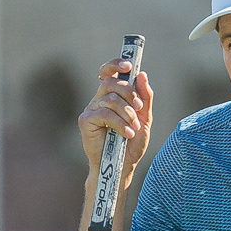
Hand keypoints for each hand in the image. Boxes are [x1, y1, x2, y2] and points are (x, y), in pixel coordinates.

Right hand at [80, 60, 152, 181]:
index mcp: (112, 95)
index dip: (115, 64)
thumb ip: (145, 98)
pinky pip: (104, 113)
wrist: (122, 166)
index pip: (108, 72)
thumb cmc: (131, 143)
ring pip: (110, 98)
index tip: (128, 65)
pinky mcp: (86, 121)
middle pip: (112, 82)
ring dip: (127, 112)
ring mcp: (91, 109)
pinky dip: (119, 123)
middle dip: (129, 93)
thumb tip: (142, 75)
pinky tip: (127, 134)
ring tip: (133, 127)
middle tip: (139, 108)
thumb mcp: (144, 119)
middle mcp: (99, 99)